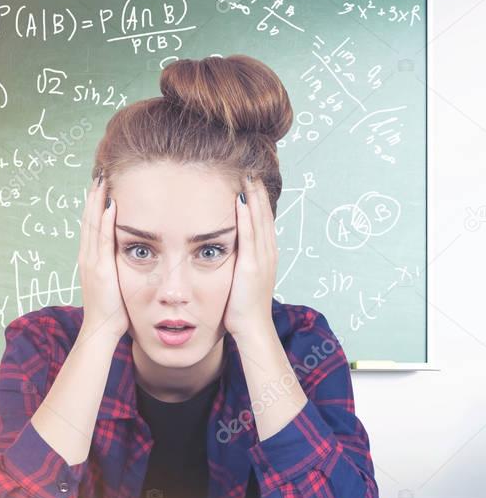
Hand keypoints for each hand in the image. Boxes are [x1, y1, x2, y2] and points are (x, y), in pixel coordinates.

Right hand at [77, 173, 129, 342]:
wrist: (101, 329)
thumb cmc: (111, 309)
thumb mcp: (112, 281)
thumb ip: (114, 266)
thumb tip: (127, 253)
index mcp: (89, 258)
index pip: (90, 225)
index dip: (93, 204)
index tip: (100, 185)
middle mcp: (87, 256)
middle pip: (88, 219)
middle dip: (93, 196)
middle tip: (99, 175)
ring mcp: (91, 262)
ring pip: (92, 225)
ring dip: (97, 202)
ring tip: (102, 181)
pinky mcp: (100, 269)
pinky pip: (103, 240)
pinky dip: (105, 221)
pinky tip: (110, 205)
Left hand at [223, 173, 278, 337]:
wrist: (251, 327)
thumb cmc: (243, 307)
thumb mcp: (243, 278)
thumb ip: (240, 261)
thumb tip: (230, 250)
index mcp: (266, 255)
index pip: (264, 220)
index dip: (260, 200)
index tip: (253, 181)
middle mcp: (267, 253)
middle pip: (264, 215)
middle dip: (258, 192)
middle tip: (252, 170)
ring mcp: (261, 259)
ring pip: (259, 221)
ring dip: (253, 198)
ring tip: (248, 177)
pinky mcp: (251, 266)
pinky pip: (248, 236)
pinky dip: (246, 217)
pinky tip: (240, 201)